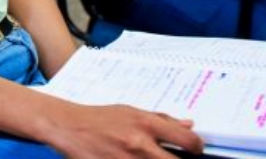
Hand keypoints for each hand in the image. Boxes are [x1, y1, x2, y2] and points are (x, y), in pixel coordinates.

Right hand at [49, 104, 201, 158]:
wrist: (68, 127)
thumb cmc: (98, 119)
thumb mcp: (130, 111)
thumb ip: (161, 120)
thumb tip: (188, 125)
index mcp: (146, 124)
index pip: (188, 141)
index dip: (197, 148)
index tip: (193, 150)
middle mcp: (140, 144)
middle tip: (174, 158)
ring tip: (151, 158)